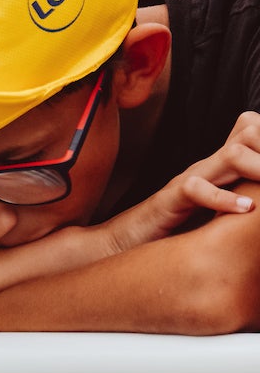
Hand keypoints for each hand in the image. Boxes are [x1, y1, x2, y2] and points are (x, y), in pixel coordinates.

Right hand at [101, 111, 259, 254]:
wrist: (125, 241)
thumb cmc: (175, 229)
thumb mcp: (217, 209)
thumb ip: (242, 195)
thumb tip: (259, 202)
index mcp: (223, 167)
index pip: (252, 130)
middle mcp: (209, 167)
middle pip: (250, 134)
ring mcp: (191, 180)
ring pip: (231, 156)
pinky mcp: (171, 200)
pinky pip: (197, 189)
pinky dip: (223, 198)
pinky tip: (244, 209)